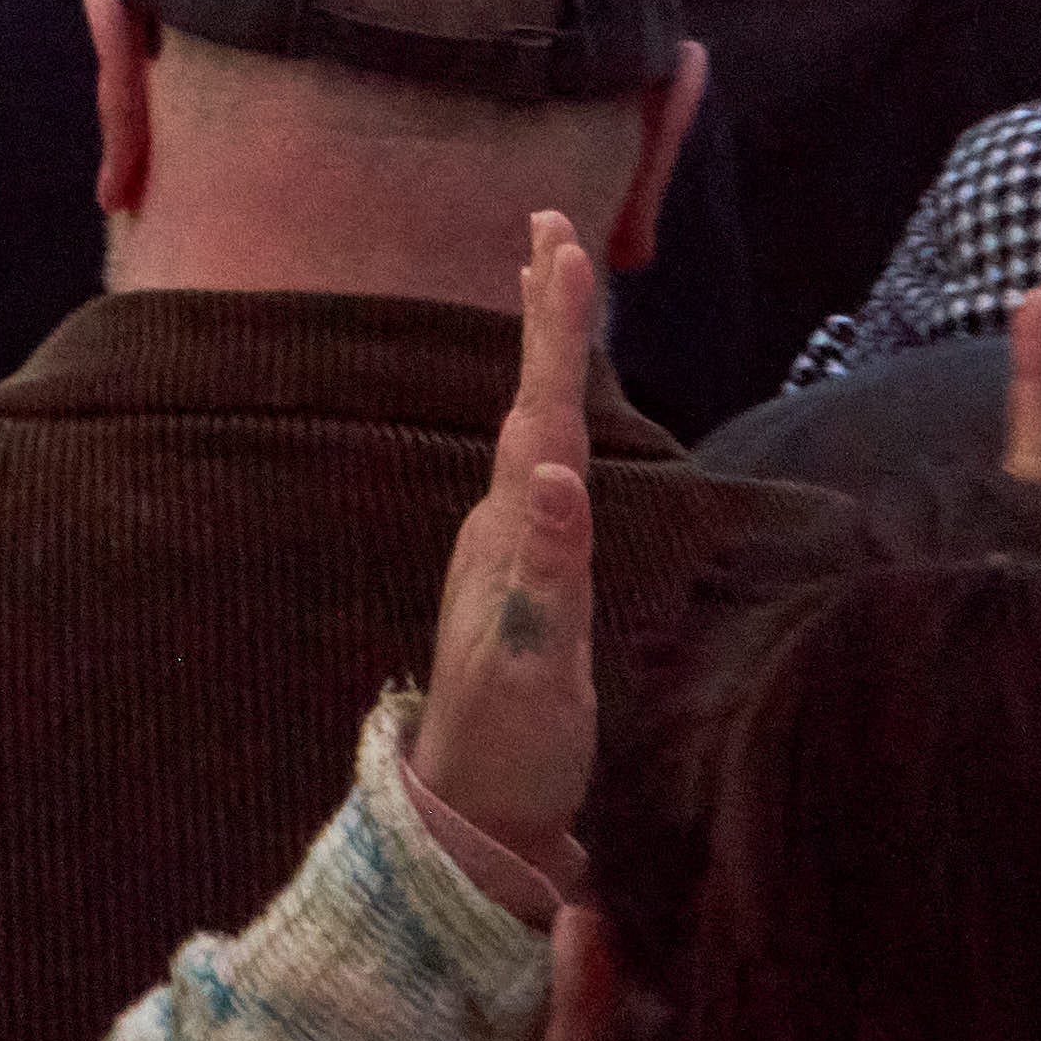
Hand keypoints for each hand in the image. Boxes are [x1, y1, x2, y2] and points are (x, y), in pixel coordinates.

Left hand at [408, 210, 598, 926]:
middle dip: (543, 312)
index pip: (536, 410)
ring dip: (543, 354)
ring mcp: (509, 549)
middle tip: (549, 226)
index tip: (561, 247)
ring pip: (531, 424)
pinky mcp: (525, 577)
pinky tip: (552, 417)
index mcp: (507, 531)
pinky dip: (551, 420)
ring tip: (549, 285)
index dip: (553, 329)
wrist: (479, 814)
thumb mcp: (533, 661)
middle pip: (529, 397)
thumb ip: (546, 567)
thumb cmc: (511, 745)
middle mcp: (502, 525)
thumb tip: (554, 473)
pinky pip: (540, 471)